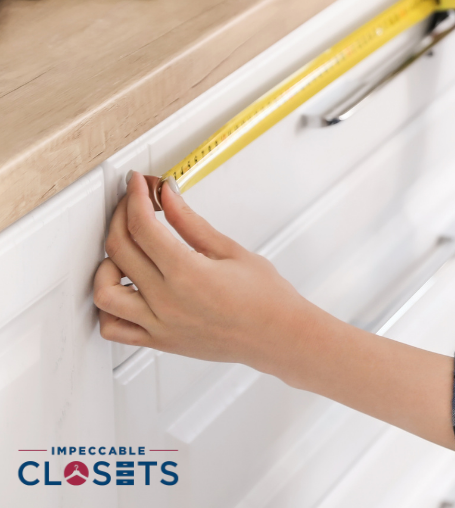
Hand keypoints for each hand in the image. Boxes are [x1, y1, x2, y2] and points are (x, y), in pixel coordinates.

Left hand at [93, 172, 329, 375]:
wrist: (279, 335)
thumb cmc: (266, 299)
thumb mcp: (231, 250)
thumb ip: (191, 223)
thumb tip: (168, 197)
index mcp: (188, 273)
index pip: (142, 226)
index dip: (134, 198)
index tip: (137, 185)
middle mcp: (167, 300)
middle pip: (120, 249)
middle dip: (121, 216)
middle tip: (133, 204)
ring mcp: (160, 324)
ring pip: (104, 292)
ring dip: (105, 265)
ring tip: (123, 252)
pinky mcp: (159, 341)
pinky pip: (114, 328)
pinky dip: (108, 308)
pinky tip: (123, 290)